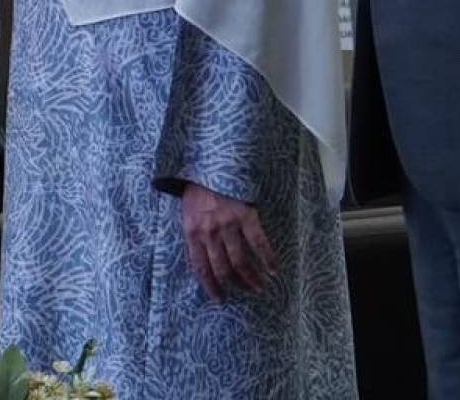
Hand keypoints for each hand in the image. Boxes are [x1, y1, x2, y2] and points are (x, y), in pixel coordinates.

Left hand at [179, 182, 276, 300]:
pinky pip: (258, 242)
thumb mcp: (187, 212)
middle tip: (245, 293)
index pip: (200, 268)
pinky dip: (267, 257)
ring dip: (251, 278)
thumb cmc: (198, 188)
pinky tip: (273, 268)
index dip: (210, 286)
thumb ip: (192, 235)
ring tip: (259, 288)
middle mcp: (210, 233)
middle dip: (235, 285)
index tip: (220, 297)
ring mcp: (228, 225)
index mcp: (192, 233)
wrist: (212, 161)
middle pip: (223, 269)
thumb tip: (198, 261)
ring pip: (240, 261)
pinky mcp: (245, 215)